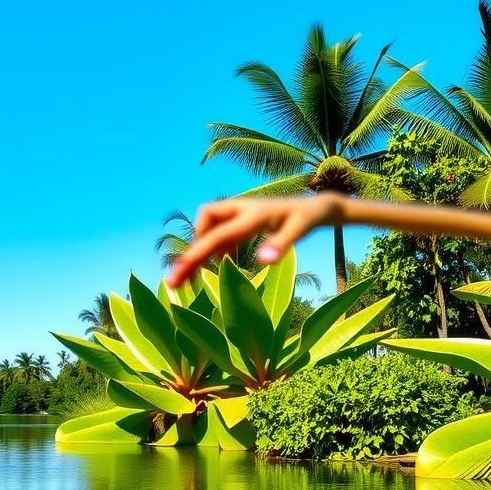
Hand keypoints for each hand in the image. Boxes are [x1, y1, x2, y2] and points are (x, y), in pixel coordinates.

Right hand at [166, 194, 343, 287]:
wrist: (314, 206)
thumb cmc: (308, 218)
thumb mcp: (300, 231)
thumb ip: (281, 244)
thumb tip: (263, 260)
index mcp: (251, 215)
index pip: (216, 235)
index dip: (195, 253)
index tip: (178, 272)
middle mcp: (240, 211)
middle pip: (205, 227)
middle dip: (191, 253)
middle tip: (176, 282)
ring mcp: (239, 214)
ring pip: (208, 229)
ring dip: (200, 250)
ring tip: (192, 278)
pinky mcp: (242, 220)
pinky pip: (219, 232)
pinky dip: (214, 247)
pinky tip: (220, 263)